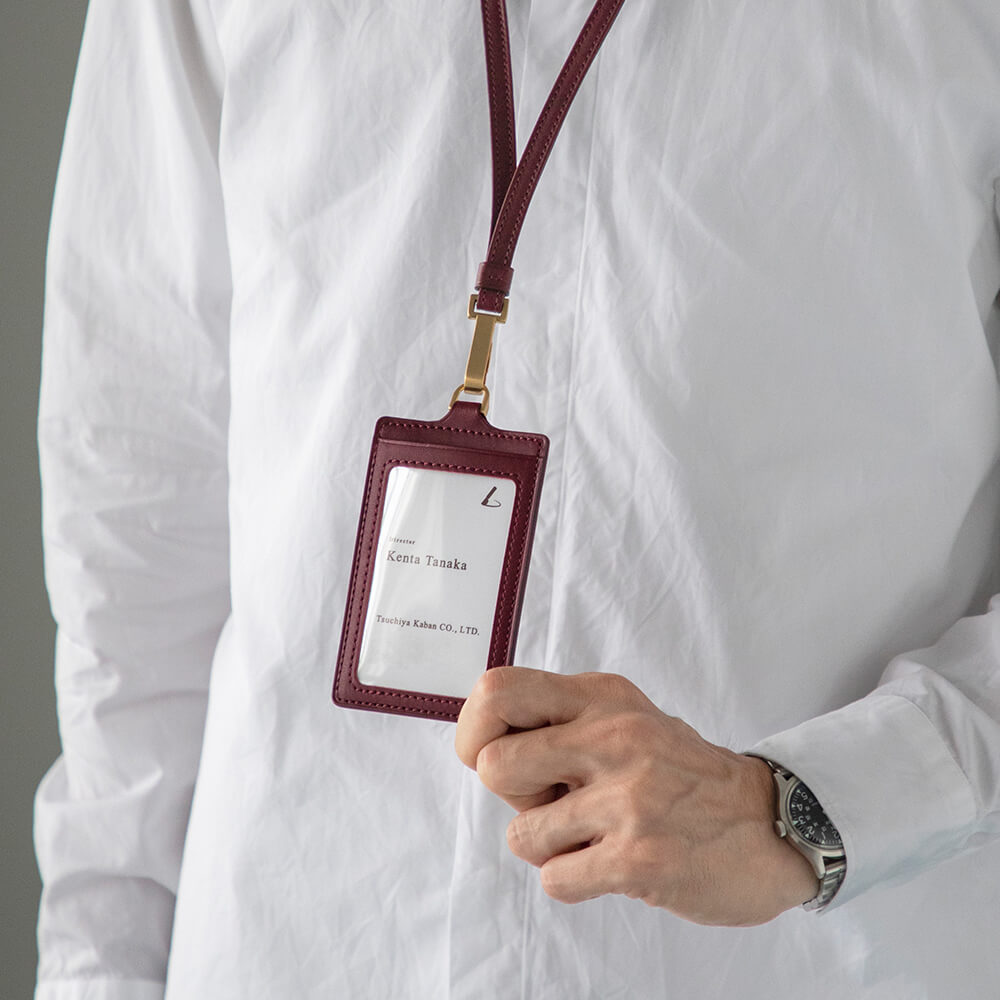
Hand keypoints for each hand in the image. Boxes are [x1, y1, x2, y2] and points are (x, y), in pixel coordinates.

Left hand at [455, 667, 818, 925]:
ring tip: (596, 835)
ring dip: (550, 846)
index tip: (489, 754)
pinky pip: (555, 880)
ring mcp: (629, 797)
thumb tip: (483, 741)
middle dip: (513, 796)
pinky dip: (574, 880)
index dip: (474, 730)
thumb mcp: (626, 717)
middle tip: (555, 802)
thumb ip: (562, 720)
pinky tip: (613, 863)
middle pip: (493, 766)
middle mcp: (613, 737)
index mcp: (602, 698)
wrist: (772, 822)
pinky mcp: (640, 858)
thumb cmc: (684, 773)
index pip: (498, 691)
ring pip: (521, 834)